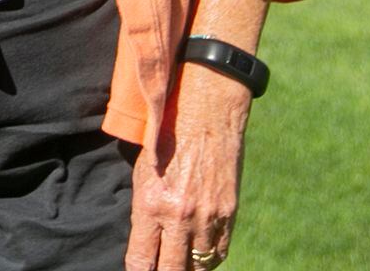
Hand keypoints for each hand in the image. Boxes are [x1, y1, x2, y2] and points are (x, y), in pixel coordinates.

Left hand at [127, 64, 251, 269]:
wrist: (207, 113)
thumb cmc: (167, 138)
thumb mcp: (143, 173)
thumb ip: (144, 212)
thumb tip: (146, 245)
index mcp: (150, 204)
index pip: (141, 260)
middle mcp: (179, 216)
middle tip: (161, 270)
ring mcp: (207, 218)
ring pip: (197, 267)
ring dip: (187, 267)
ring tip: (179, 263)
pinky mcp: (229, 214)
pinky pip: (219, 253)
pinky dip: (208, 259)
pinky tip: (199, 256)